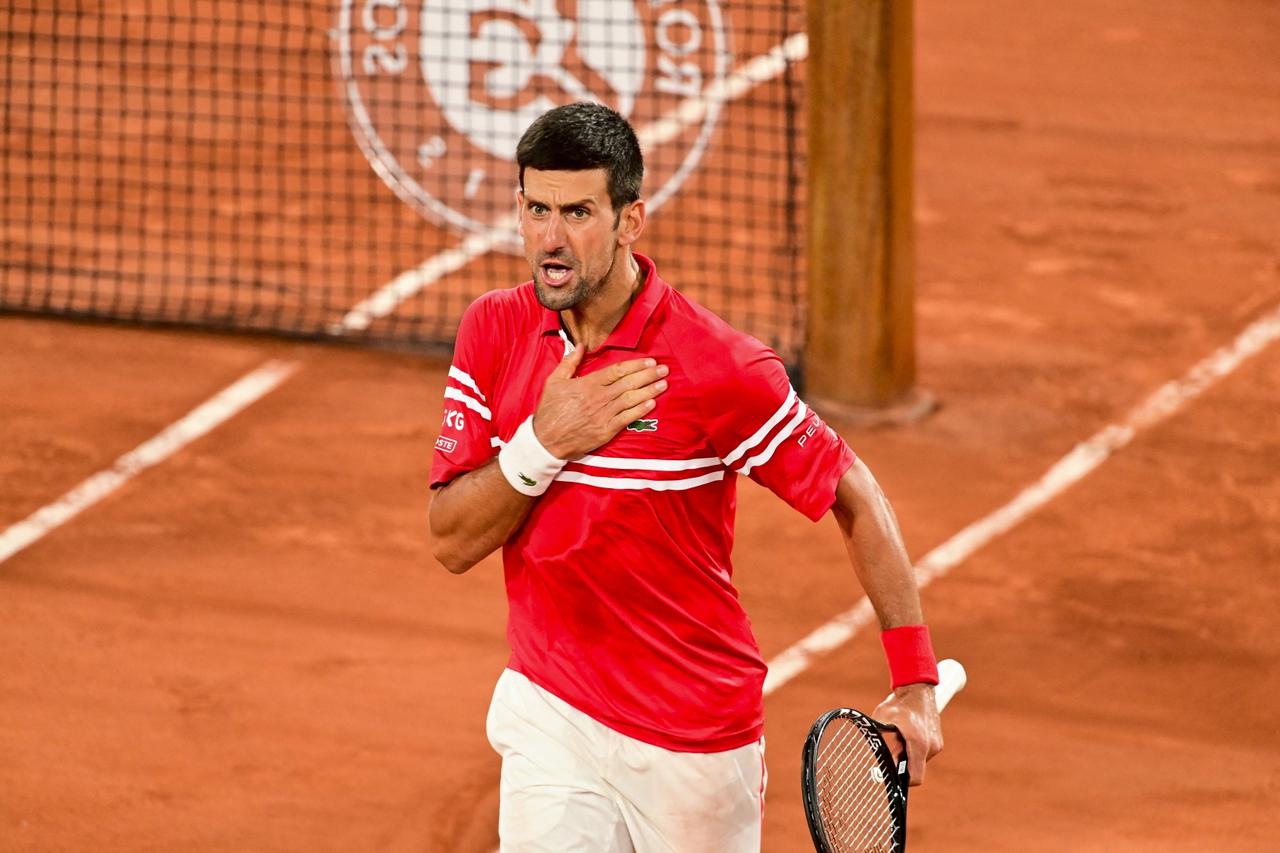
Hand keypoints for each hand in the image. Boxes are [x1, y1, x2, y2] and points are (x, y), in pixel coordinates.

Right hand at [532, 347, 668, 459]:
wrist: (545, 440)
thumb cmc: (549, 410)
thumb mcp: (553, 381)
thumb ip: (568, 362)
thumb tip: (579, 345)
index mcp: (587, 384)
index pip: (617, 371)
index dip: (635, 366)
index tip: (650, 362)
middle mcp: (598, 398)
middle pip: (628, 383)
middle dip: (648, 375)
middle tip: (664, 370)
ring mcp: (603, 415)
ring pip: (630, 399)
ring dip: (649, 391)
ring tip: (663, 384)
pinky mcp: (605, 431)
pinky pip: (626, 418)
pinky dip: (640, 410)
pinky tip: (652, 403)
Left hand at [873, 683, 942, 785]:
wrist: (917, 686)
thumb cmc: (898, 702)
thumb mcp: (882, 719)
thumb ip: (878, 738)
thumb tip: (872, 757)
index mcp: (919, 744)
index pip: (915, 778)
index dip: (902, 781)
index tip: (890, 774)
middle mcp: (931, 746)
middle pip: (915, 769)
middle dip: (901, 764)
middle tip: (890, 749)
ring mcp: (936, 743)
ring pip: (918, 760)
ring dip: (907, 754)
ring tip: (898, 737)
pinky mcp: (937, 740)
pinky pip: (923, 752)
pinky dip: (913, 748)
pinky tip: (906, 733)